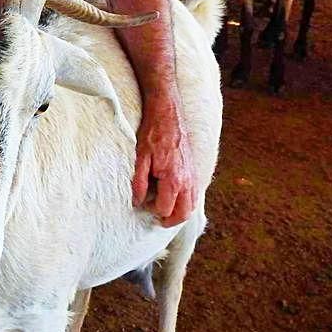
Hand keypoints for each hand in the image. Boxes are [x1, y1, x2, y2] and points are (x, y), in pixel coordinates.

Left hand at [131, 92, 195, 226]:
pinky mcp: (194, 168)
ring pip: (191, 205)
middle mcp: (187, 180)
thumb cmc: (152, 133)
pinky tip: (174, 196)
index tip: (143, 204)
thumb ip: (138, 182)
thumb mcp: (140, 158)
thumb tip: (137, 202)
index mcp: (173, 179)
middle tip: (157, 218)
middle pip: (183, 213)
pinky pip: (194, 193)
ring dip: (180, 211)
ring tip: (165, 209)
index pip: (165, 208)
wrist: (167, 112)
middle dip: (170, 219)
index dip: (152, 210)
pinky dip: (186, 201)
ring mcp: (193, 174)